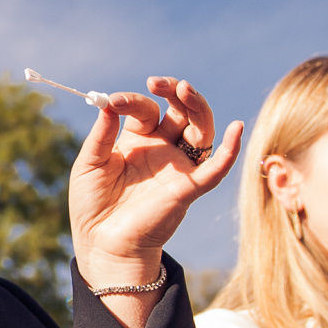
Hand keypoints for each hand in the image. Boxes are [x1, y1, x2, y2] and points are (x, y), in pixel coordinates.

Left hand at [68, 77, 243, 287]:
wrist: (102, 244)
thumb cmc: (93, 205)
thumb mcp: (90, 164)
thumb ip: (101, 135)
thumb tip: (106, 103)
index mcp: (139, 140)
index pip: (146, 110)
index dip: (133, 101)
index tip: (114, 102)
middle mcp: (163, 149)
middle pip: (181, 112)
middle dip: (174, 92)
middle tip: (158, 83)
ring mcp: (178, 167)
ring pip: (200, 131)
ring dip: (197, 108)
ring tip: (185, 89)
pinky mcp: (188, 189)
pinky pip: (215, 169)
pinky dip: (230, 150)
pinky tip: (237, 129)